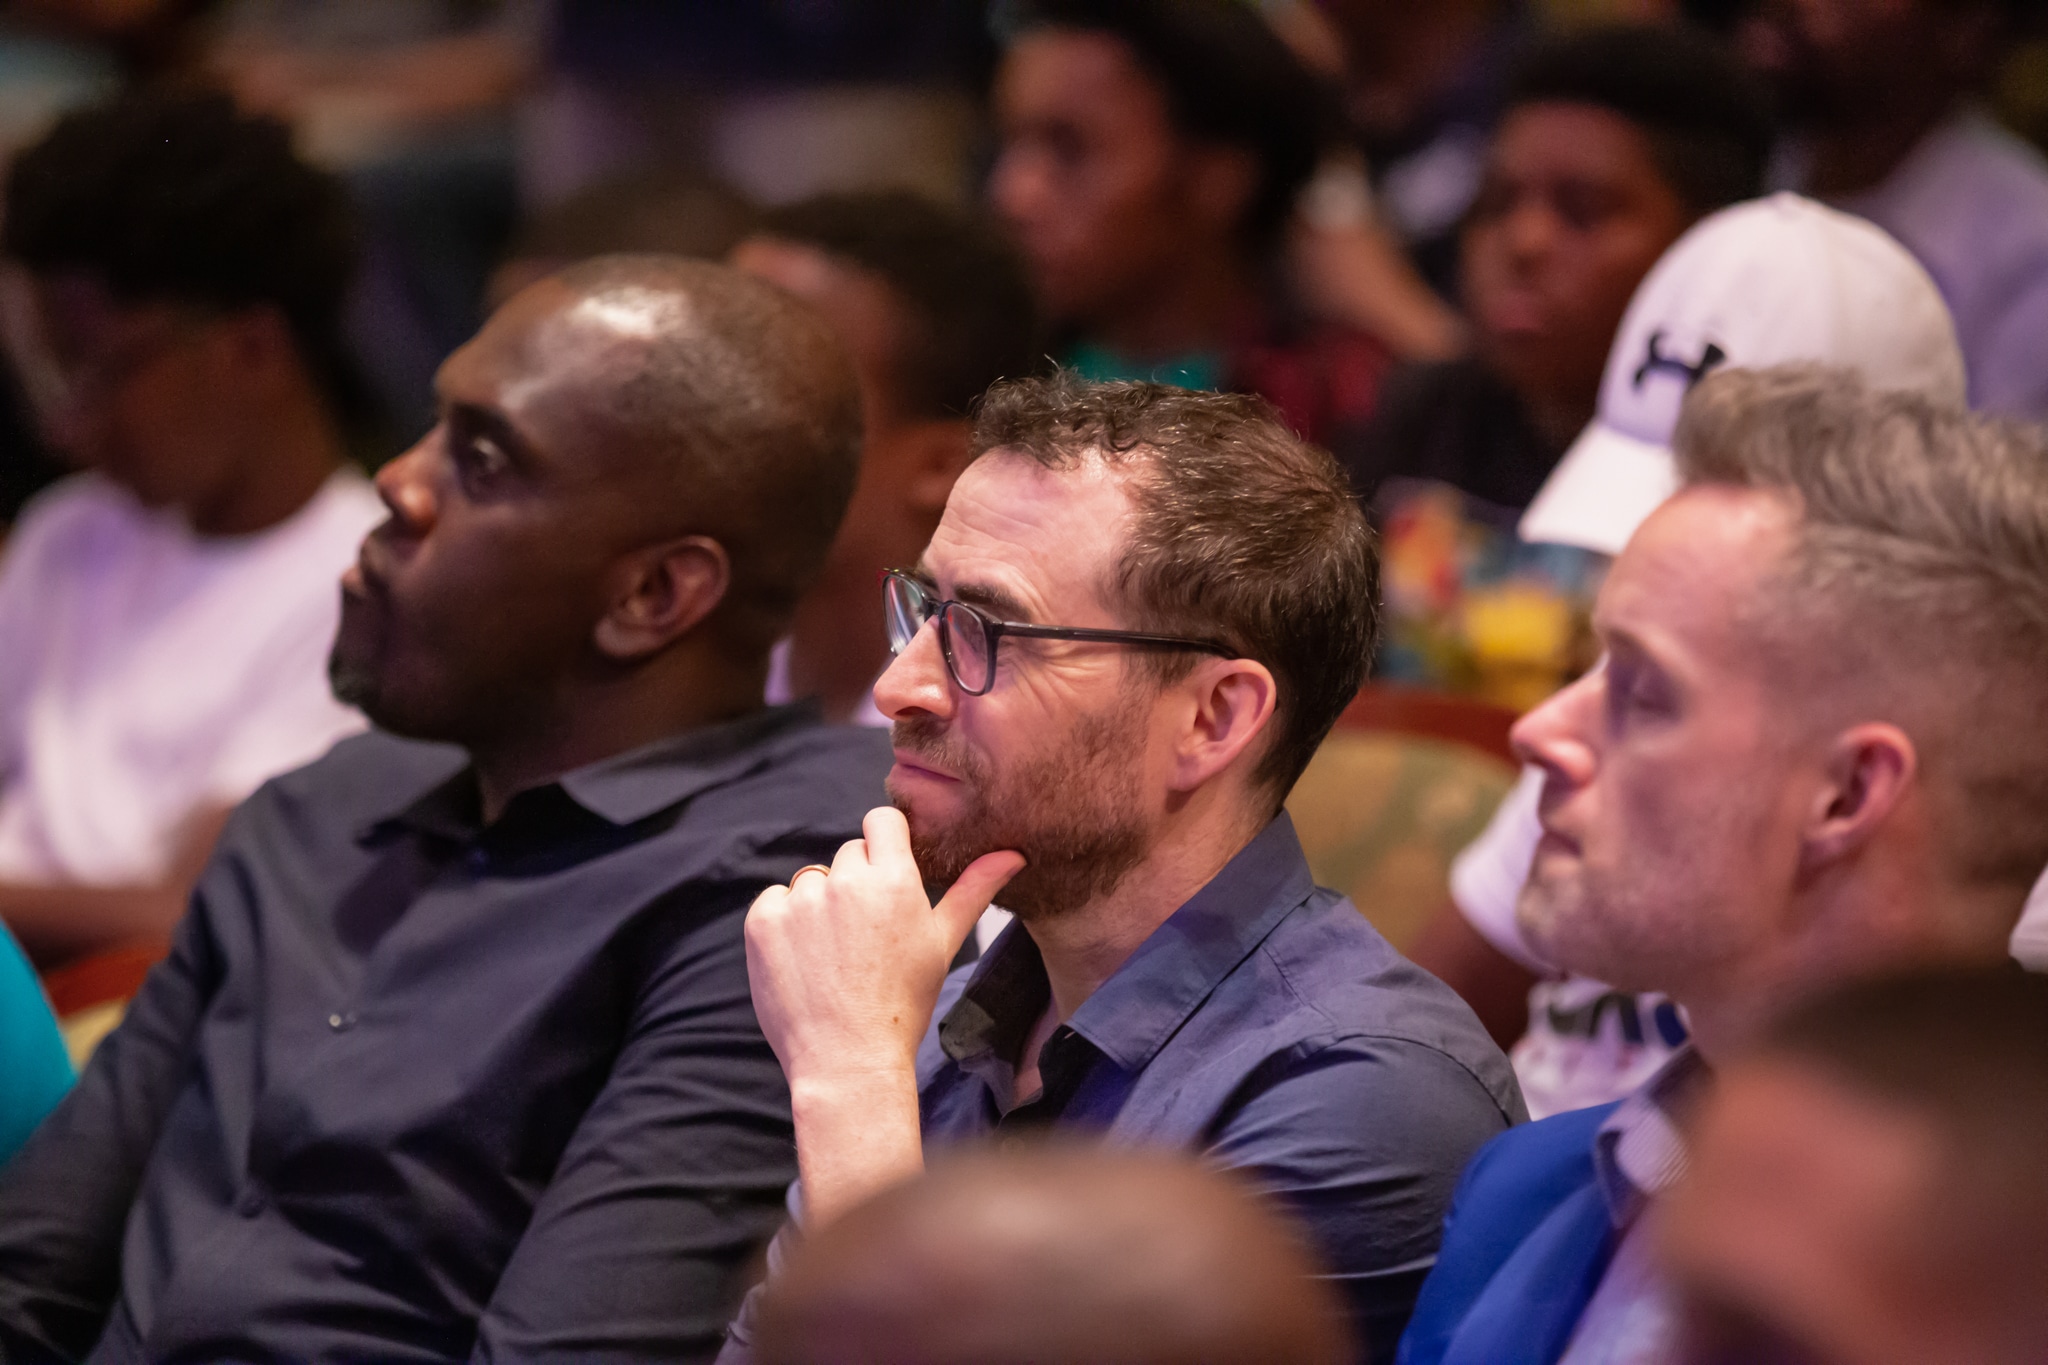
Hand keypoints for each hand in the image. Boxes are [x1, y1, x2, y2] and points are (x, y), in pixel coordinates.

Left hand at [745, 806, 1023, 1092]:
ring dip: (820, 905)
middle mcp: (846, 880)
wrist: (849, 1060)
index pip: (883, 820)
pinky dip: (785, 924)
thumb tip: (1012, 854)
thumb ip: (973, 891)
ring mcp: (801, 900)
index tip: (888, 874)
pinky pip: (774, 901)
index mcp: (895, 880)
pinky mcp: (763, 921)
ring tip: (835, 956)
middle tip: (867, 936)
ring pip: (812, 880)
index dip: (886, 844)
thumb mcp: (943, 944)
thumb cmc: (904, 1004)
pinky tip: (805, 961)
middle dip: (858, 883)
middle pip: (849, 854)